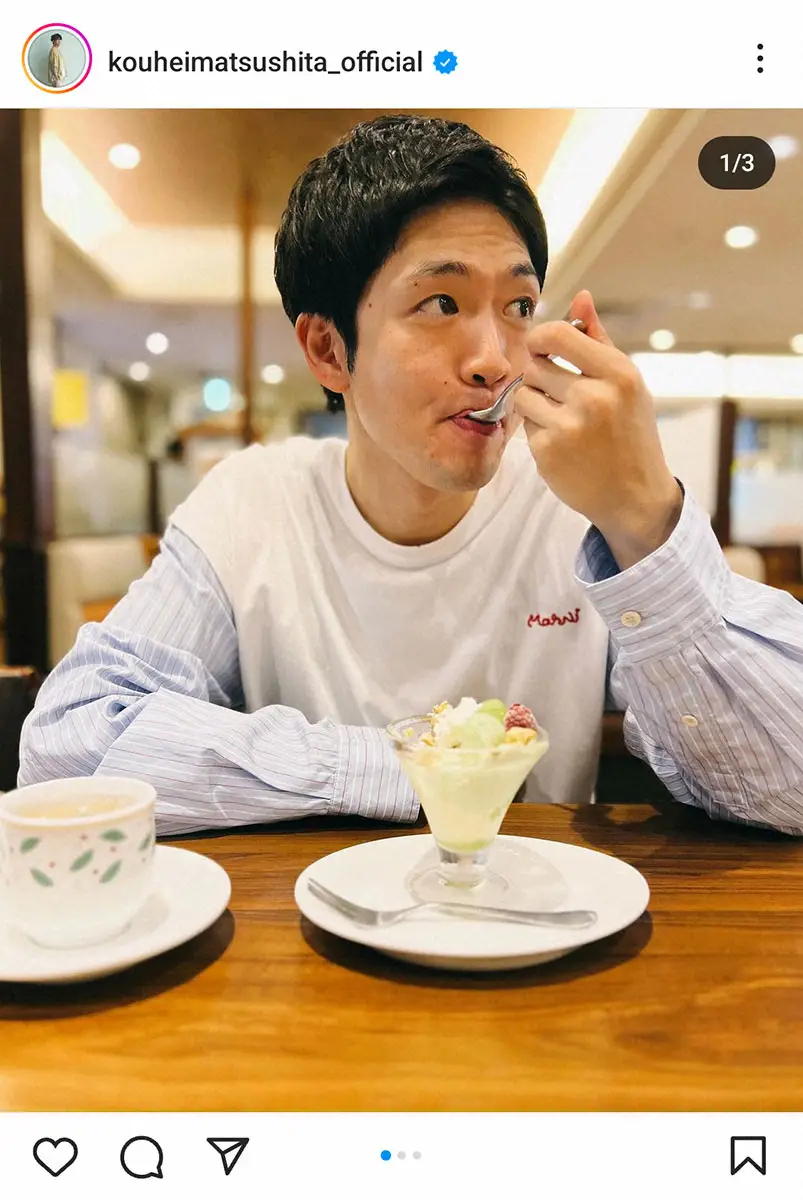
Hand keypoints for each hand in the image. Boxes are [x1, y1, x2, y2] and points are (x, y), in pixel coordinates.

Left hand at [514, 290, 683, 568]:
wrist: (635, 496)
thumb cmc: (631, 432)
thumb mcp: (627, 382)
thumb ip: (598, 339)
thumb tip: (579, 297)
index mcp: (618, 373)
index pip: (555, 334)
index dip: (540, 338)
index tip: (543, 349)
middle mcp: (594, 397)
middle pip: (533, 364)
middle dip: (539, 374)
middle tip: (558, 392)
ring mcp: (569, 427)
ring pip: (523, 395)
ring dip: (534, 403)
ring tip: (562, 417)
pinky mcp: (547, 453)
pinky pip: (524, 426)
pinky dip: (537, 430)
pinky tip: (562, 442)